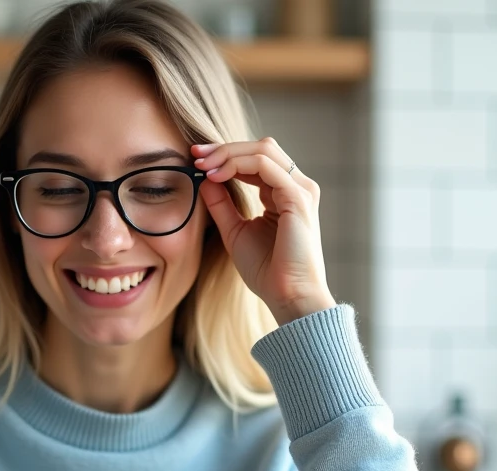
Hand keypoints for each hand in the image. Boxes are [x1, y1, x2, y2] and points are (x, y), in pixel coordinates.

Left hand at [192, 138, 335, 324]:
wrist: (288, 296)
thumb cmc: (268, 272)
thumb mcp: (235, 231)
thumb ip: (222, 204)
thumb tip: (204, 178)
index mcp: (285, 194)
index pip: (257, 159)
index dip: (226, 154)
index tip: (196, 158)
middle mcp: (297, 187)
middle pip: (261, 147)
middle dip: (225, 147)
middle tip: (195, 153)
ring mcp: (300, 190)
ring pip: (263, 150)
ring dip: (228, 153)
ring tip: (203, 164)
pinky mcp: (297, 197)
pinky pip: (265, 166)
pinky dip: (237, 165)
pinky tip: (216, 175)